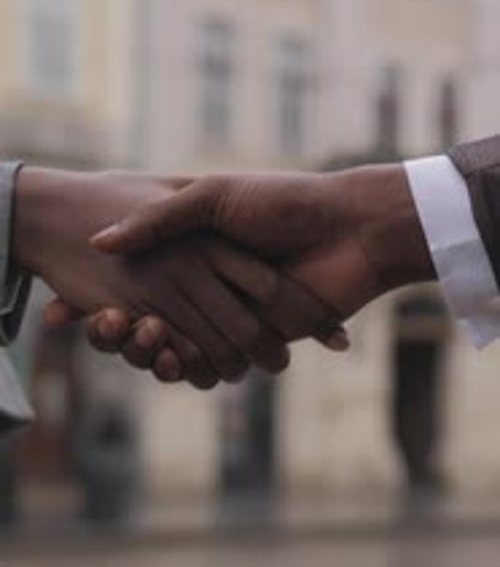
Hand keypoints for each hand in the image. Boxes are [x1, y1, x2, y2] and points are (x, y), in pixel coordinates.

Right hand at [14, 169, 346, 388]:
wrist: (354, 228)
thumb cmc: (283, 203)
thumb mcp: (213, 197)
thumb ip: (161, 219)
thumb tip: (101, 243)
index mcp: (200, 252)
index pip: (144, 285)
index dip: (115, 298)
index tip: (80, 308)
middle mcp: (218, 287)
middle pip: (162, 322)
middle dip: (132, 332)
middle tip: (103, 330)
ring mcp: (244, 315)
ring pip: (191, 347)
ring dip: (160, 354)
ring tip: (139, 347)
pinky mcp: (271, 339)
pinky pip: (229, 363)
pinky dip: (201, 369)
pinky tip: (173, 362)